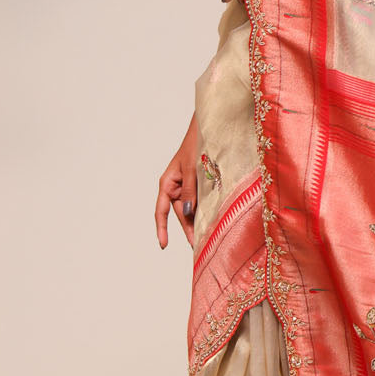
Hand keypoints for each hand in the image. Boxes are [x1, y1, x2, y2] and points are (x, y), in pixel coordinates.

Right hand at [155, 112, 197, 248]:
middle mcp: (175, 187)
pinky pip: (199, 201)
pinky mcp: (198, 184)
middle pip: (180, 214)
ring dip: (198, 221)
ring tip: (208, 238)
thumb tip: (188, 212)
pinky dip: (205, 210)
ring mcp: (187, 186)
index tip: (163, 245)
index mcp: (167, 183)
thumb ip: (190, 191)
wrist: (209, 128)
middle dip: (188, 229)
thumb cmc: (196, 144)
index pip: (161, 211)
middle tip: (198, 247)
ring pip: (191, 209)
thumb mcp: (193, 169)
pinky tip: (213, 221)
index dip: (162, 229)